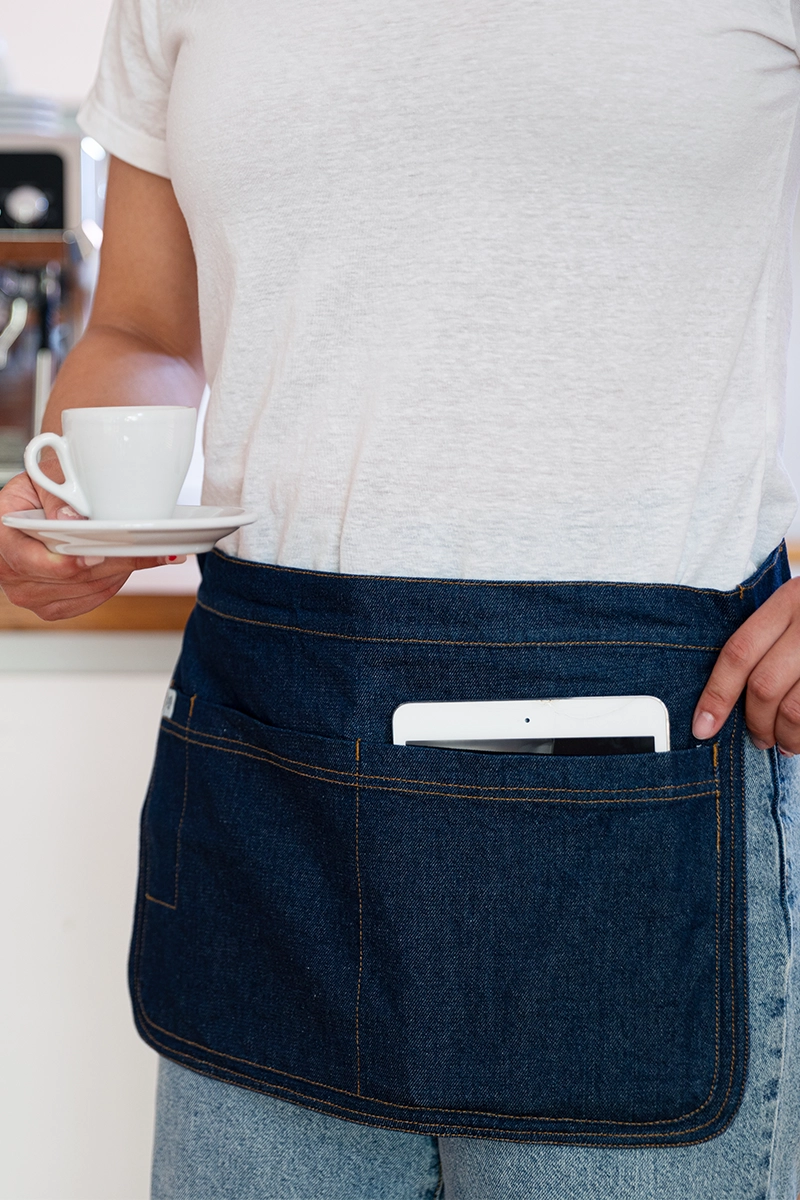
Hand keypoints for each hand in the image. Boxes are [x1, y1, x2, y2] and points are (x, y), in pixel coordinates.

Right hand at [0, 470, 182, 620]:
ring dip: (121, 570)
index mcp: (1, 538)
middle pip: (69, 577)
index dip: (67, 561)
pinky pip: (92, 598)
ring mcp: (32, 593)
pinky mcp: (54, 605)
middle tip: (149, 548)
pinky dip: (116, 581)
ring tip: (151, 551)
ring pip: (87, 589)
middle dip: (112, 561)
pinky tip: (131, 562)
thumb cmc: (43, 485)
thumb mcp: (45, 475)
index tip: (97, 555)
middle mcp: (11, 572)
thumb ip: (55, 494)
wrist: (41, 501)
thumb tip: (70, 518)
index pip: (30, 560)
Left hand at [692, 576, 799, 754]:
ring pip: (796, 709)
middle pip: (764, 686)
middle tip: (759, 739)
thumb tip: (726, 698)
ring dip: (786, 736)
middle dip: (755, 722)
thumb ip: (772, 639)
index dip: (716, 695)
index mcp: (792, 600)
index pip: (739, 652)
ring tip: (786, 743)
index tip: (702, 727)